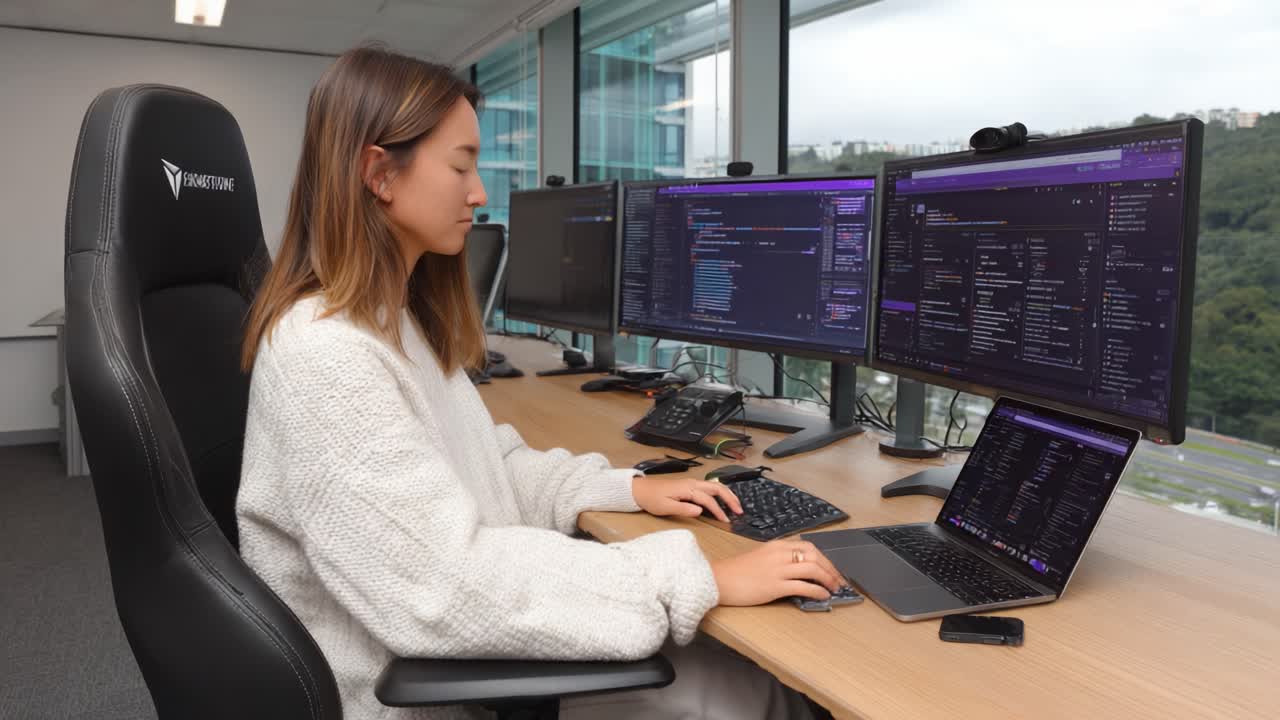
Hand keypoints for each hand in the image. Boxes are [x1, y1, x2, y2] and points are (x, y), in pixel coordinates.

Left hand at [631, 475, 743, 521]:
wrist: (640, 490)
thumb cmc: (651, 499)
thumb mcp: (665, 507)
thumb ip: (683, 509)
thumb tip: (700, 511)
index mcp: (687, 488)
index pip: (708, 499)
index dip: (718, 510)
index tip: (726, 521)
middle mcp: (692, 483)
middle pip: (717, 488)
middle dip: (730, 498)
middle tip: (739, 511)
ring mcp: (691, 483)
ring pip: (715, 486)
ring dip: (727, 494)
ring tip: (736, 505)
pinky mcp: (689, 486)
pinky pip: (709, 487)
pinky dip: (719, 493)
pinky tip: (723, 500)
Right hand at [711, 539, 843, 605]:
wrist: (717, 580)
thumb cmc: (736, 572)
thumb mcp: (759, 558)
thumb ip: (778, 560)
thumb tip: (798, 571)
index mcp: (776, 546)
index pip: (808, 547)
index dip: (824, 558)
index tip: (831, 569)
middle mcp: (778, 554)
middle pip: (814, 556)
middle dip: (830, 569)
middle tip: (838, 580)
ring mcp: (777, 569)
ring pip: (812, 569)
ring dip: (828, 579)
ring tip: (833, 588)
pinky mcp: (774, 586)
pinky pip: (803, 586)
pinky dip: (817, 591)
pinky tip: (822, 596)